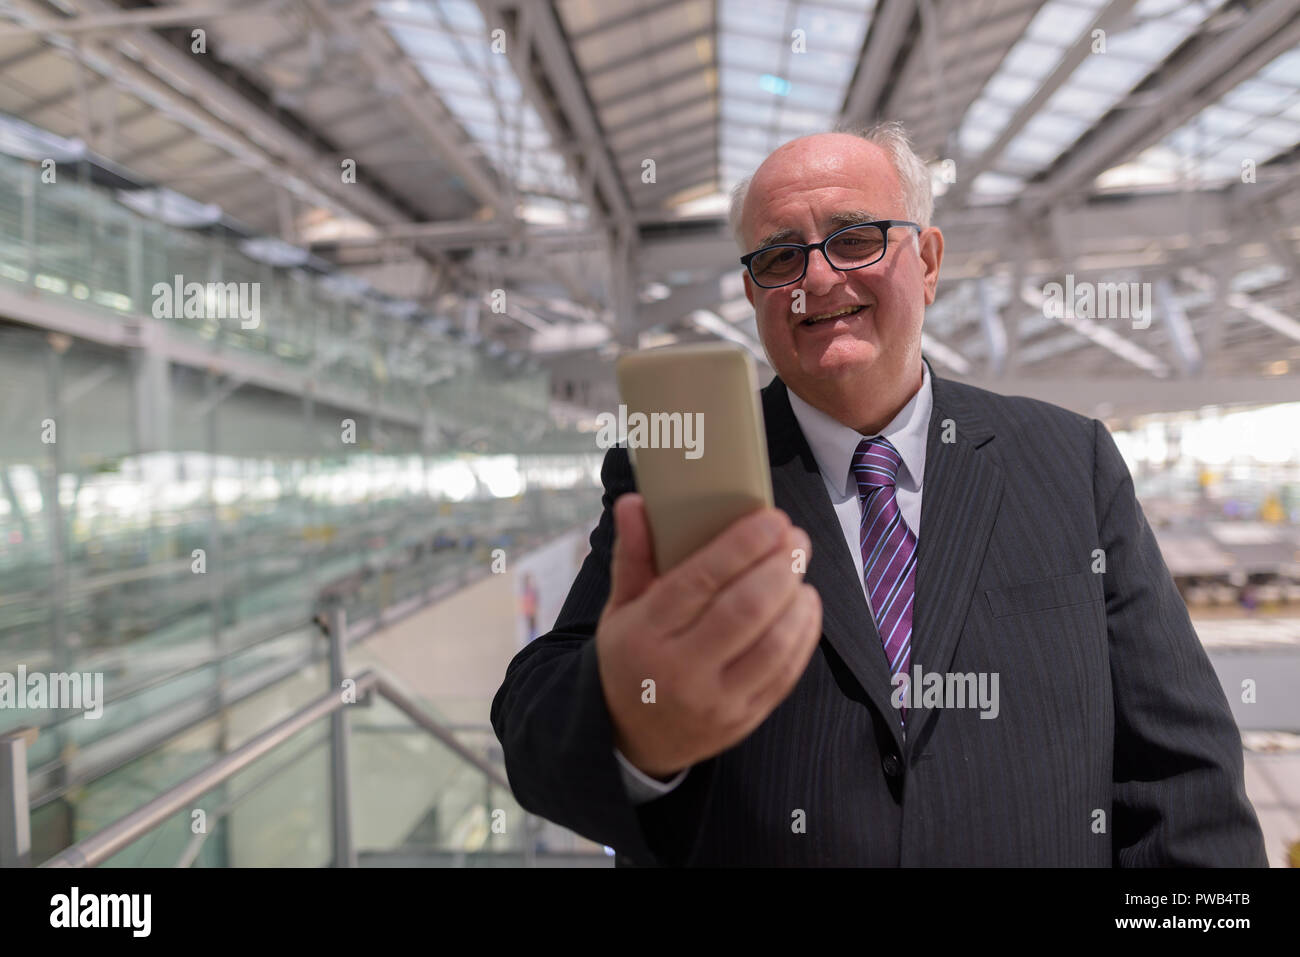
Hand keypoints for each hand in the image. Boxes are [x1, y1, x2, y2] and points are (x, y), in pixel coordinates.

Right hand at [595, 494, 821, 778]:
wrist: (633, 737)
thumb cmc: (632, 658)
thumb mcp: (620, 610)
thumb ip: (633, 556)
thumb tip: (634, 503)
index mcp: (645, 635)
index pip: (698, 582)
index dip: (741, 546)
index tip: (772, 519)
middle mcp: (680, 671)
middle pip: (744, 610)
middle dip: (779, 567)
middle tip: (795, 539)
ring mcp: (716, 701)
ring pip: (773, 644)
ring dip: (796, 599)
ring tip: (799, 569)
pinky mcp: (744, 720)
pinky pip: (786, 674)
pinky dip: (804, 633)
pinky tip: (805, 604)